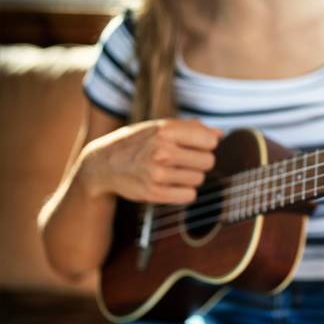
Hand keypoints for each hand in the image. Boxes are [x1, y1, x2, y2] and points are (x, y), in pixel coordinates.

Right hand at [79, 118, 222, 203]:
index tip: (195, 144)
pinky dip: (184, 191)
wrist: (104, 164)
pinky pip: (189, 196)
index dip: (206, 143)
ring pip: (199, 179)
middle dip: (199, 161)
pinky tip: (171, 184)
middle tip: (183, 160)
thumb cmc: (139, 142)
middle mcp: (162, 151)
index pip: (210, 140)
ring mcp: (157, 174)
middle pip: (208, 161)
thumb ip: (192, 128)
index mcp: (165, 130)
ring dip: (191, 176)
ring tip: (173, 171)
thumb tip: (220, 134)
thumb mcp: (160, 127)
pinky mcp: (154, 193)